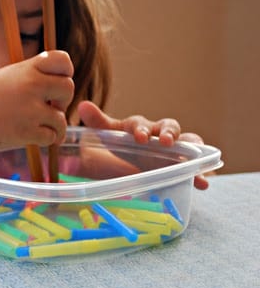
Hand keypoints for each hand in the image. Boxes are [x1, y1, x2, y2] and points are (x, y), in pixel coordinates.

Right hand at [0, 50, 73, 148]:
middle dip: (61, 100)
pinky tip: (33, 138)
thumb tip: (52, 89)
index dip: (64, 72)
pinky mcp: (26, 132)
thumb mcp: (4, 77)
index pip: (63, 60)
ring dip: (54, 125)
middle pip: (68, 89)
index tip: (53, 83)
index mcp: (26, 68)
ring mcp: (30, 110)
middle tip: (48, 107)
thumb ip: (28, 78)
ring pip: (61, 118)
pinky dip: (45, 140)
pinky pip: (52, 137)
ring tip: (39, 127)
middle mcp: (32, 85)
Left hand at [77, 100, 209, 189]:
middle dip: (169, 132)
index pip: (141, 123)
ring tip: (195, 160)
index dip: (141, 129)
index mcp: (141, 127)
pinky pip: (196, 164)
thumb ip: (99, 123)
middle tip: (166, 141)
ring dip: (192, 149)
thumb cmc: (127, 143)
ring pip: (189, 142)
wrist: (140, 158)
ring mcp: (176, 147)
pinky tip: (204, 182)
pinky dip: (201, 172)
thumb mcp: (112, 136)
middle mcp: (161, 133)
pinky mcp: (185, 162)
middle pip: (169, 126)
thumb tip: (83, 105)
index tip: (140, 137)